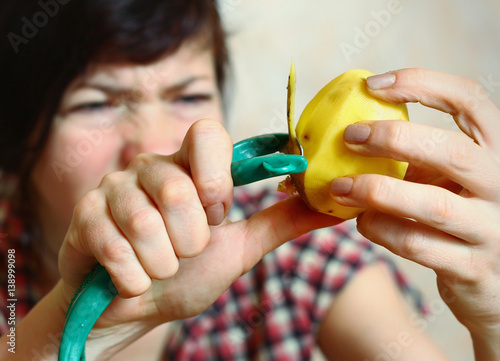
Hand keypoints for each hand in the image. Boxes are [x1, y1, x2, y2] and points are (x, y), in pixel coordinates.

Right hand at [58, 119, 339, 330]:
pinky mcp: (84, 216)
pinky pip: (116, 248)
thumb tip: (331, 207)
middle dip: (191, 240)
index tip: (218, 214)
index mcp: (189, 167)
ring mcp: (113, 188)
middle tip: (184, 250)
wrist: (133, 308)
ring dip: (162, 263)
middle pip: (180, 189)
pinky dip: (133, 278)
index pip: (207, 132)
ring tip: (158, 265)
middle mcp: (149, 166)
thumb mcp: (240, 248)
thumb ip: (280, 222)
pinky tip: (130, 277)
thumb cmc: (186, 275)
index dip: (217, 179)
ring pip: (147, 223)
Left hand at [329, 69, 499, 357]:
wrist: (495, 280)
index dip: (421, 84)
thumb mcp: (449, 177)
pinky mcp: (471, 267)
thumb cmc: (461, 215)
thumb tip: (351, 132)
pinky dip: (380, 229)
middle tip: (349, 136)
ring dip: (375, 190)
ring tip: (340, 185)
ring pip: (431, 204)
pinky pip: (415, 243)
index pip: (470, 100)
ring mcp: (490, 229)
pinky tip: (362, 221)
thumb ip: (417, 156)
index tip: (371, 85)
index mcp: (498, 150)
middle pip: (452, 150)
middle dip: (393, 138)